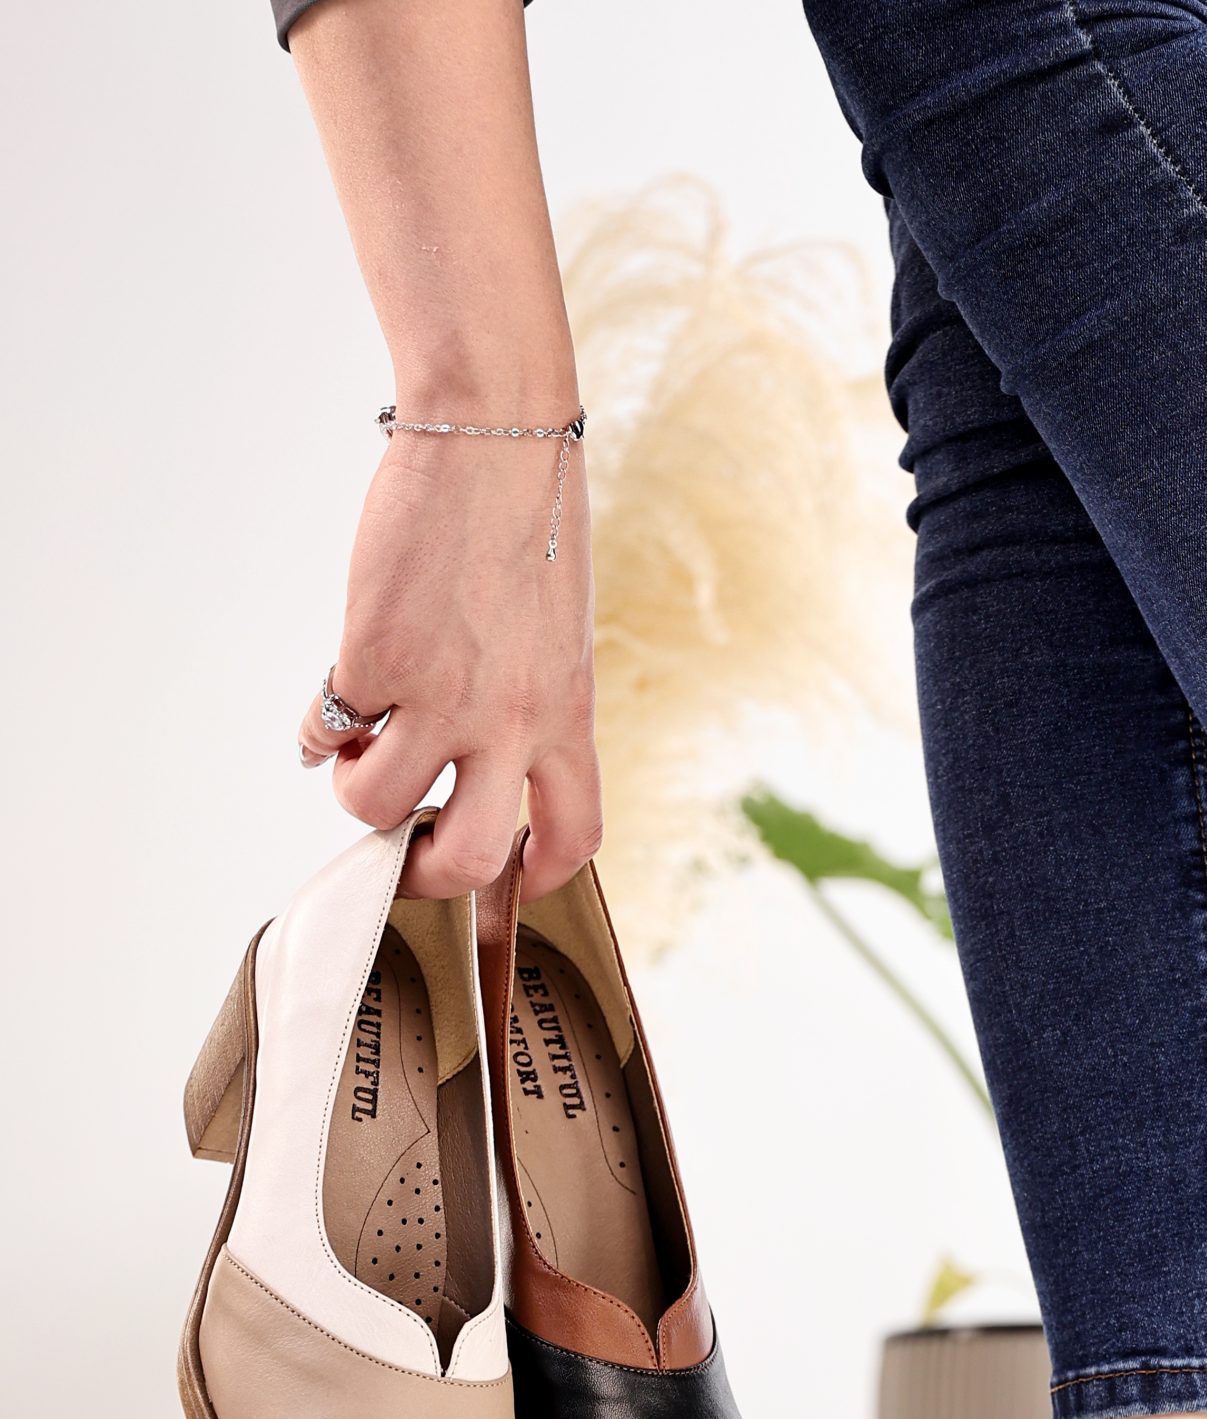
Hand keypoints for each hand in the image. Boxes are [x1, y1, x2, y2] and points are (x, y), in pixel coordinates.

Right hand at [297, 417, 600, 899]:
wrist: (493, 433)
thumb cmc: (530, 518)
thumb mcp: (559, 634)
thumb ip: (532, 703)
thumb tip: (480, 754)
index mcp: (568, 714)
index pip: (572, 833)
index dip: (538, 875)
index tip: (512, 880)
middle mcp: (511, 720)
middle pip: (467, 855)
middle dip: (423, 872)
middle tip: (398, 848)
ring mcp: (440, 693)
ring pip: (375, 801)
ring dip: (353, 790)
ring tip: (356, 752)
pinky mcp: (375, 655)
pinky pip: (328, 726)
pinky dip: (316, 729)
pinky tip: (323, 709)